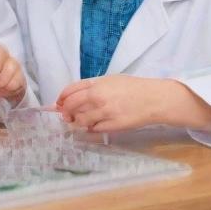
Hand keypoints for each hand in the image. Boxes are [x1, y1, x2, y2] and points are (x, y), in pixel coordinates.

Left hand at [57, 75, 175, 131]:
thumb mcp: (110, 80)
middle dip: (65, 112)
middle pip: (71, 106)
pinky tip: (92, 126)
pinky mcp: (112, 126)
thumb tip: (75, 95)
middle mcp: (97, 97)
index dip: (62, 97)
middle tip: (65, 115)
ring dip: (76, 122)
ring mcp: (104, 112)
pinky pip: (94, 129)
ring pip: (81, 120)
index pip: (70, 90)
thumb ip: (92, 86)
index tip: (58, 103)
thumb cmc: (132, 87)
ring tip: (77, 122)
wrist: (152, 99)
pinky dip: (90, 128)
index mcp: (96, 84)